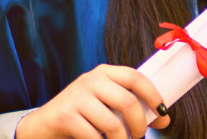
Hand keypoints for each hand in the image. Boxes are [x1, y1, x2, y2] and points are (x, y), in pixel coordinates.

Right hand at [15, 65, 170, 138]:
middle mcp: (90, 80)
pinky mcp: (65, 116)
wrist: (42, 127)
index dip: (154, 95)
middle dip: (139, 125)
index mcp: (104, 73)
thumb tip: (165, 118)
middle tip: (139, 137)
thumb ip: (132, 108)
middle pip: (127, 102)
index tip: (162, 113)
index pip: (136, 77)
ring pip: (112, 124)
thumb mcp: (106, 105)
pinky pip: (94, 136)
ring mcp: (76, 97)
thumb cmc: (81, 116)